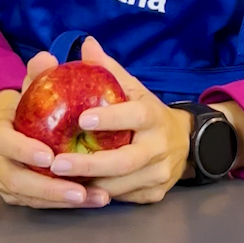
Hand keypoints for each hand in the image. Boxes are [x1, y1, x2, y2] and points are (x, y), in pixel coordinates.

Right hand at [0, 54, 111, 211]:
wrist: (13, 127)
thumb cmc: (29, 105)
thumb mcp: (33, 86)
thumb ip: (39, 73)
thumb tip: (47, 57)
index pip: (4, 144)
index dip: (24, 150)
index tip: (50, 156)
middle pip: (17, 180)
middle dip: (50, 188)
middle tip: (80, 190)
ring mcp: (2, 183)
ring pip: (30, 198)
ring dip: (64, 200)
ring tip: (97, 197)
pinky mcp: (16, 197)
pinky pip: (39, 205)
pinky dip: (65, 204)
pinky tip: (93, 199)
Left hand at [45, 36, 191, 205]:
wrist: (187, 143)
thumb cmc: (148, 113)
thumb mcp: (134, 89)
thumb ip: (109, 70)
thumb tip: (86, 43)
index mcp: (153, 116)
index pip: (134, 116)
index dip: (110, 118)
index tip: (82, 119)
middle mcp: (159, 147)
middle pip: (123, 161)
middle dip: (89, 165)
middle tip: (56, 164)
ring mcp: (159, 174)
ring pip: (120, 185)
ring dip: (88, 185)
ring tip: (57, 181)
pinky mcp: (154, 194)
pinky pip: (123, 198)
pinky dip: (99, 195)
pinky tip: (77, 192)